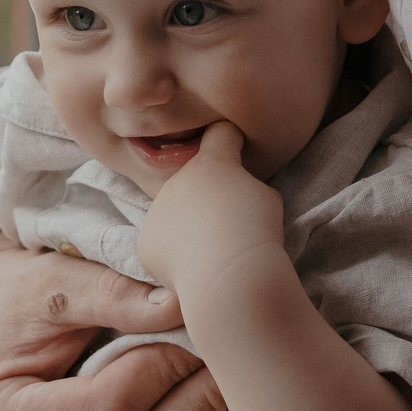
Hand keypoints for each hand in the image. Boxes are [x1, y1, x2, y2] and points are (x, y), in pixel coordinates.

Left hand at [135, 122, 283, 293]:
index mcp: (210, 164)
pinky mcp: (145, 241)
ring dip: (188, 225)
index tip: (235, 150)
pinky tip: (193, 266)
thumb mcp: (267, 197)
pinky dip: (174, 254)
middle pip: (193, 181)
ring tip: (211, 249)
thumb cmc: (256, 234)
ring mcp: (156, 211)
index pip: (219, 135)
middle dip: (206, 196)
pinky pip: (161, 243)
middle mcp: (176, 180)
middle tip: (227, 223)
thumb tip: (236, 192)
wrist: (229, 275)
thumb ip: (246, 184)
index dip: (230, 141)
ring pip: (173, 213)